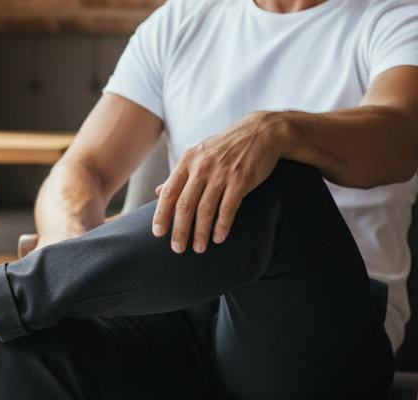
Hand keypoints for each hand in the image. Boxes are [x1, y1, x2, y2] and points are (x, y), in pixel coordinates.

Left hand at [152, 111, 285, 253]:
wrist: (261, 131)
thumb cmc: (225, 148)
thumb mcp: (198, 155)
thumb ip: (179, 175)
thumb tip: (159, 191)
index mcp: (187, 162)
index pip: (169, 192)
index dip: (162, 215)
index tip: (158, 234)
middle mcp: (202, 167)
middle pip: (185, 205)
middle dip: (180, 231)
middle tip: (177, 249)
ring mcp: (222, 173)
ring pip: (205, 210)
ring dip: (201, 233)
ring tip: (199, 248)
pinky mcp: (241, 179)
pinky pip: (228, 208)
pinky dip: (222, 226)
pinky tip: (218, 238)